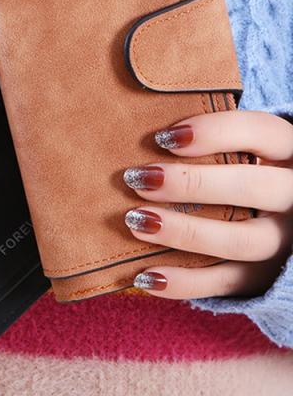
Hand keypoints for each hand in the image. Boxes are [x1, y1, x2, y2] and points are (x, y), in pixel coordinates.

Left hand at [123, 110, 292, 298]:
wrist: (284, 216)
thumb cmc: (243, 167)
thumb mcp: (245, 146)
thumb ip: (211, 138)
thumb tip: (146, 129)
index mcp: (288, 151)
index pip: (260, 131)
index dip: (214, 132)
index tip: (163, 138)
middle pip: (251, 188)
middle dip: (190, 183)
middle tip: (138, 178)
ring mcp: (285, 241)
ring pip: (240, 241)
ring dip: (183, 232)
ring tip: (136, 220)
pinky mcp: (266, 277)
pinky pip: (227, 284)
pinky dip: (184, 283)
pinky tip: (145, 276)